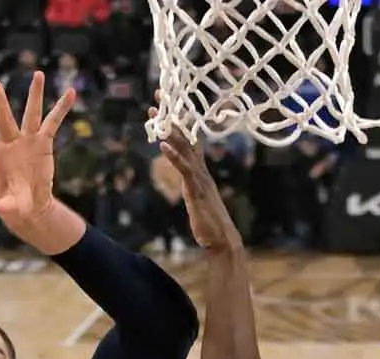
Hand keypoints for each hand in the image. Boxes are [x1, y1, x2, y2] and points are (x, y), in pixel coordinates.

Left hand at [0, 71, 74, 229]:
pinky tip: (71, 92)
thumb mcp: (11, 210)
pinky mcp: (44, 142)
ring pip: (31, 114)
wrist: (31, 205)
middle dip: (1, 104)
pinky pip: (54, 122)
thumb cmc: (16, 206)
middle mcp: (12, 144)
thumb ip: (6, 208)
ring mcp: (28, 141)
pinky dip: (62, 108)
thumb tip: (1, 209)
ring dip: (35, 94)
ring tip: (38, 74)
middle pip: (5, 120)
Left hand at [156, 118, 242, 250]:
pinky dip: (174, 156)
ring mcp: (199, 178)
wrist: (222, 241)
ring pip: (183, 149)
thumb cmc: (210, 224)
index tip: (166, 106)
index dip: (178, 123)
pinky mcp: (196, 190)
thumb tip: (189, 182)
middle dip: (171, 117)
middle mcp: (201, 170)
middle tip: (158, 96)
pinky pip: (183, 169)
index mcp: (200, 172)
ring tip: (156, 113)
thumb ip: (193, 187)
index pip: (188, 141)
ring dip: (169, 130)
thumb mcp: (198, 200)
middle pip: (185, 137)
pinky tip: (162, 145)